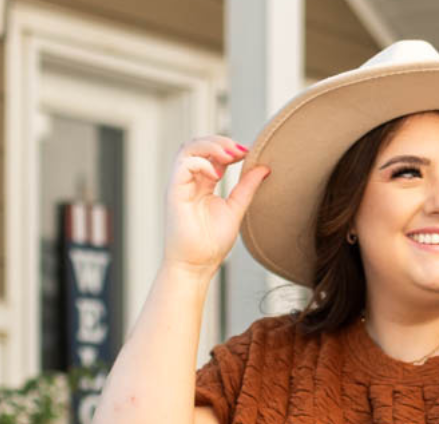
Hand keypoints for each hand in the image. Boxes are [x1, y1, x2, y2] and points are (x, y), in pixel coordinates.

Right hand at [163, 135, 269, 276]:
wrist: (196, 266)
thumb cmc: (211, 244)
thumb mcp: (235, 209)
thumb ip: (247, 188)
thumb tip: (264, 167)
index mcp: (202, 183)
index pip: (212, 154)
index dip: (229, 148)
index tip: (248, 152)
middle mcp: (189, 180)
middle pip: (199, 144)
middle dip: (220, 141)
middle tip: (241, 150)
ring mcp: (180, 184)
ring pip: (188, 148)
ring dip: (211, 146)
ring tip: (231, 155)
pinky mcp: (174, 191)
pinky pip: (184, 164)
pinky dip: (201, 163)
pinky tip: (217, 176)